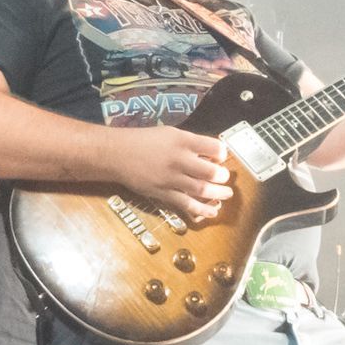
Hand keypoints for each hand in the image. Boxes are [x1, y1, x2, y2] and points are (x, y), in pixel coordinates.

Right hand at [108, 125, 232, 223]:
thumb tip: (211, 154)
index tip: (221, 157)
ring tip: (227, 193)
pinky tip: (213, 211)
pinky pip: (187, 204)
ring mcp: (171, 178)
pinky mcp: (163, 193)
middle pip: (210, 171)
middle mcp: (178, 159)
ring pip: (202, 189)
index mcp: (181, 140)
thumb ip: (190, 143)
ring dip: (218, 193)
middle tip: (224, 177)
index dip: (222, 154)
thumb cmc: (144, 141)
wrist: (117, 154)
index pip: (213, 147)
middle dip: (222, 176)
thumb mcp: (170, 133)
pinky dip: (202, 209)